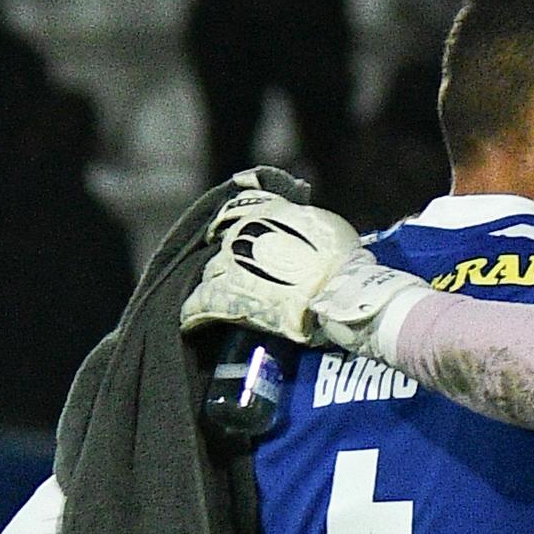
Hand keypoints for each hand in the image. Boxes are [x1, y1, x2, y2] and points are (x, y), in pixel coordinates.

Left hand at [181, 188, 395, 346]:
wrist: (337, 292)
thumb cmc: (341, 259)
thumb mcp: (323, 225)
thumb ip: (300, 226)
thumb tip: (299, 234)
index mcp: (264, 212)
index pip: (236, 212)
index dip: (231, 227)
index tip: (229, 237)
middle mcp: (240, 234)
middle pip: (223, 249)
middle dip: (229, 263)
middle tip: (243, 280)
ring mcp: (229, 265)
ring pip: (209, 275)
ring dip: (214, 286)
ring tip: (222, 303)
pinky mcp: (223, 298)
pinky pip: (198, 304)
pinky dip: (193, 313)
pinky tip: (191, 322)